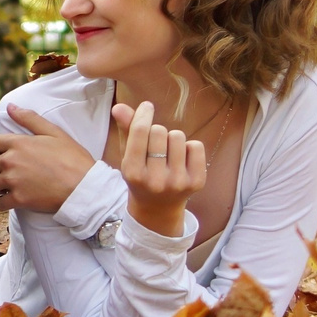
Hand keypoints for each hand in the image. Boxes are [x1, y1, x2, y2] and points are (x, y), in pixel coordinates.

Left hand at [0, 106, 96, 214]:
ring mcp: (13, 182)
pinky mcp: (18, 200)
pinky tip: (11, 200)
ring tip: (6, 186)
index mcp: (17, 143)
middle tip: (3, 172)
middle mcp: (10, 161)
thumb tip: (11, 107)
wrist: (84, 188)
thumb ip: (29, 118)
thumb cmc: (73, 159)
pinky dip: (2, 203)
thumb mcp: (54, 133)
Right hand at [114, 99, 206, 236]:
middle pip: (159, 131)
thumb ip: (126, 130)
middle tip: (155, 145)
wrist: (158, 209)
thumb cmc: (141, 175)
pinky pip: (196, 146)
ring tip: (168, 153)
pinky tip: (182, 159)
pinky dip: (189, 147)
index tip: (147, 107)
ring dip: (172, 139)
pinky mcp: (196, 182)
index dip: (144, 114)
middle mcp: (155, 180)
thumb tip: (120, 107)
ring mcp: (177, 182)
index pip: (140, 132)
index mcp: (133, 173)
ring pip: (178, 136)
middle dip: (157, 132)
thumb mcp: (128, 156)